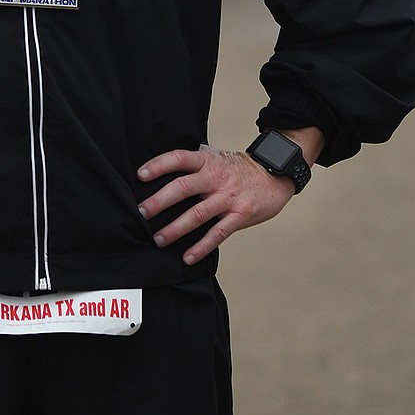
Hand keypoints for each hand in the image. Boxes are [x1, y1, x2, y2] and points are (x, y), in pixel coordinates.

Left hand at [137, 147, 295, 265]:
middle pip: (183, 187)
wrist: (274, 174)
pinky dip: (201, 247)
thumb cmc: (238, 168)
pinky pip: (217, 234)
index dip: (159, 165)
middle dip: (160, 201)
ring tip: (159, 239)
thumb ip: (194, 164)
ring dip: (176, 228)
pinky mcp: (239, 215)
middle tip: (142, 212)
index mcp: (207, 161)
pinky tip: (188, 257)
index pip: (179, 158)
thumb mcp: (216, 158)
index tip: (140, 175)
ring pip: (197, 214)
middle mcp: (216, 177)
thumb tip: (162, 172)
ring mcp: (228, 197)